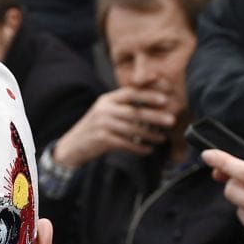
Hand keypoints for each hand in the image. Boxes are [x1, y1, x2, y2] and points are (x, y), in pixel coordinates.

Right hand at [54, 88, 175, 167]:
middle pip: (134, 112)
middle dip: (154, 116)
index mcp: (107, 99)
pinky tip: (148, 150)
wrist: (72, 146)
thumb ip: (124, 105)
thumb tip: (152, 103)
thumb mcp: (106, 111)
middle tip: (171, 120)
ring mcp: (101, 124)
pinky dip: (138, 148)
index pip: (130, 93)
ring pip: (131, 129)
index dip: (148, 95)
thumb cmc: (95, 128)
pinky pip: (124, 144)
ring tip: (162, 138)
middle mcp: (103, 109)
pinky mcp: (101, 140)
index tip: (164, 99)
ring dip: (149, 135)